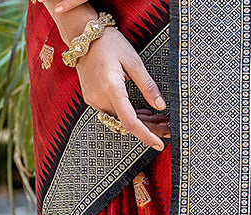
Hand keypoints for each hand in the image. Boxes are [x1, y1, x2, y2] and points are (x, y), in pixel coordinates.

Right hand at [37, 1, 168, 149]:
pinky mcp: (92, 98)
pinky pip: (113, 113)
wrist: (82, 33)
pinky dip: (129, 115)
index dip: (146, 135)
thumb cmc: (109, 43)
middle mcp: (99, 98)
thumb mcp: (134, 61)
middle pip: (127, 124)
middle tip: (167, 129)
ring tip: (160, 120)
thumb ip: (148, 86)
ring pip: (121, 120)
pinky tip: (145, 113)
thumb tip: (161, 106)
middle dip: (149, 128)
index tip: (160, 144)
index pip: (130, 122)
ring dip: (141, 122)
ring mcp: (93, 99)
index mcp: (111, 88)